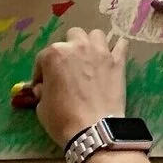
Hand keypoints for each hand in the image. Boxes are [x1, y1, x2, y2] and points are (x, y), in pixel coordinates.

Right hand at [30, 28, 127, 148]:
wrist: (93, 127)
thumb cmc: (61, 118)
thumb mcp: (41, 105)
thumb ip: (43, 88)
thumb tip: (45, 86)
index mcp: (54, 55)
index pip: (43, 57)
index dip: (41, 72)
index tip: (44, 84)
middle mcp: (77, 47)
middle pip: (72, 36)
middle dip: (69, 48)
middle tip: (69, 66)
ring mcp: (100, 51)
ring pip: (96, 35)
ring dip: (91, 44)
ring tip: (90, 59)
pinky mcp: (118, 60)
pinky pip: (121, 44)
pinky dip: (117, 48)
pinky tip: (113, 57)